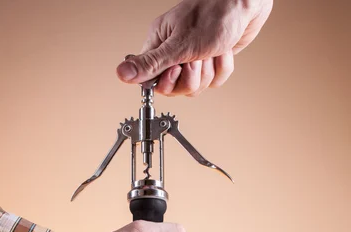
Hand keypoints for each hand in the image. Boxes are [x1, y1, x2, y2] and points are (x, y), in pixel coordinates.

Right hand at [116, 0, 272, 95]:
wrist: (244, 4)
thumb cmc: (212, 14)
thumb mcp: (177, 45)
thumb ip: (150, 64)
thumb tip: (121, 74)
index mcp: (160, 45)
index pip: (153, 81)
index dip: (167, 82)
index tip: (176, 68)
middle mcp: (175, 53)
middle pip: (176, 89)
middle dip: (192, 77)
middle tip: (196, 59)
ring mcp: (194, 58)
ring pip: (197, 87)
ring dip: (208, 71)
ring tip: (211, 51)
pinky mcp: (211, 62)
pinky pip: (215, 81)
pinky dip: (222, 67)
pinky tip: (223, 51)